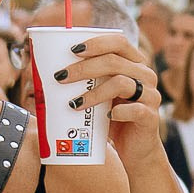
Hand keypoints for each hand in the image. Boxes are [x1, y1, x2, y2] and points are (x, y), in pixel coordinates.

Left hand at [51, 34, 163, 167]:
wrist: (135, 150)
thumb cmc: (112, 119)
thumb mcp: (99, 96)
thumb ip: (85, 82)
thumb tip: (42, 74)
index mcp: (133, 64)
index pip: (118, 42)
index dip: (96, 43)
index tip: (72, 51)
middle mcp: (145, 75)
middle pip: (114, 61)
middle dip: (84, 68)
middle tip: (61, 77)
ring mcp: (150, 96)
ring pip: (121, 83)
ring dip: (94, 92)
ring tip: (74, 104)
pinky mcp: (150, 117)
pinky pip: (135, 109)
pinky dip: (118, 112)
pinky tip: (106, 117)